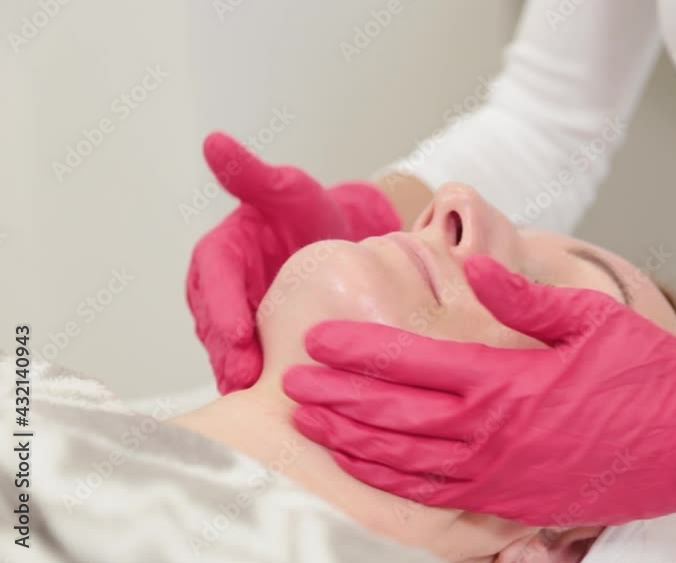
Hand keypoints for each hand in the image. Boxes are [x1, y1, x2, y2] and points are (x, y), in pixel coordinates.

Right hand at [187, 132, 399, 392]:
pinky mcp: (254, 344)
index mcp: (219, 252)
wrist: (334, 242)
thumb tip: (215, 141)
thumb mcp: (286, 189)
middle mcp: (218, 290)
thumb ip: (252, 175)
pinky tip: (280, 405)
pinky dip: (261, 385)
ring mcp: (234, 320)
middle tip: (249, 377)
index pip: (214, 278)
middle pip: (216, 323)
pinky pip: (252, 365)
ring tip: (260, 399)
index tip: (239, 331)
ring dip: (242, 374)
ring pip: (230, 350)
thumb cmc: (306, 213)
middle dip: (231, 351)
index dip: (224, 305)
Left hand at [283, 256, 675, 525]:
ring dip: (357, 445)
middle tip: (294, 388)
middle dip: (339, 401)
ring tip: (317, 429)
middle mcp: (498, 433)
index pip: (415, 362)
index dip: (360, 351)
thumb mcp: (590, 318)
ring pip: (410, 464)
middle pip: (397, 417)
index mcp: (511, 380)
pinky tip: (373, 470)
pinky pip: (444, 498)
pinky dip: (400, 484)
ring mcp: (506, 476)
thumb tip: (466, 270)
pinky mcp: (519, 505)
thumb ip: (520, 296)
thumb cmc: (650, 373)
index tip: (318, 341)